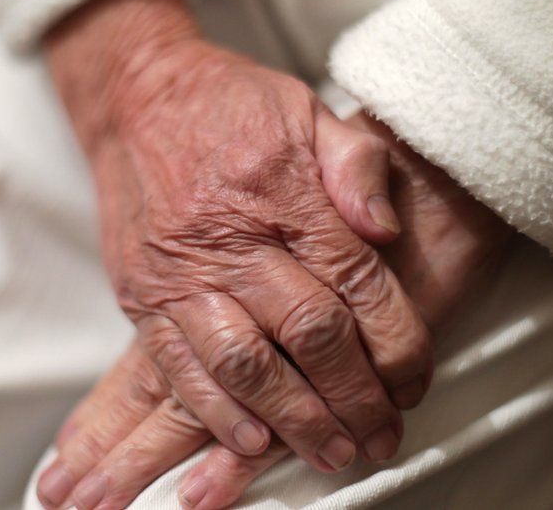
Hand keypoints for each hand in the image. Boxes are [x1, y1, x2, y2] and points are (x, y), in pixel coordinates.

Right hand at [44, 0, 431, 485]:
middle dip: (355, 398)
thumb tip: (389, 231)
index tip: (415, 381)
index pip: (358, 285)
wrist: (136, 97)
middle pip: (310, 335)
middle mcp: (234, 239)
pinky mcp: (142, 295)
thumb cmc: (231, 106)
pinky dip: (217, 413)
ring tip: (332, 454)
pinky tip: (253, 441)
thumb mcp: (310, 112)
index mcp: (286, 193)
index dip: (397, 345)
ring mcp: (182, 273)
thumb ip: (358, 167)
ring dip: (295, 419)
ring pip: (246, 364)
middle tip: (382, 437)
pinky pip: (178, 368)